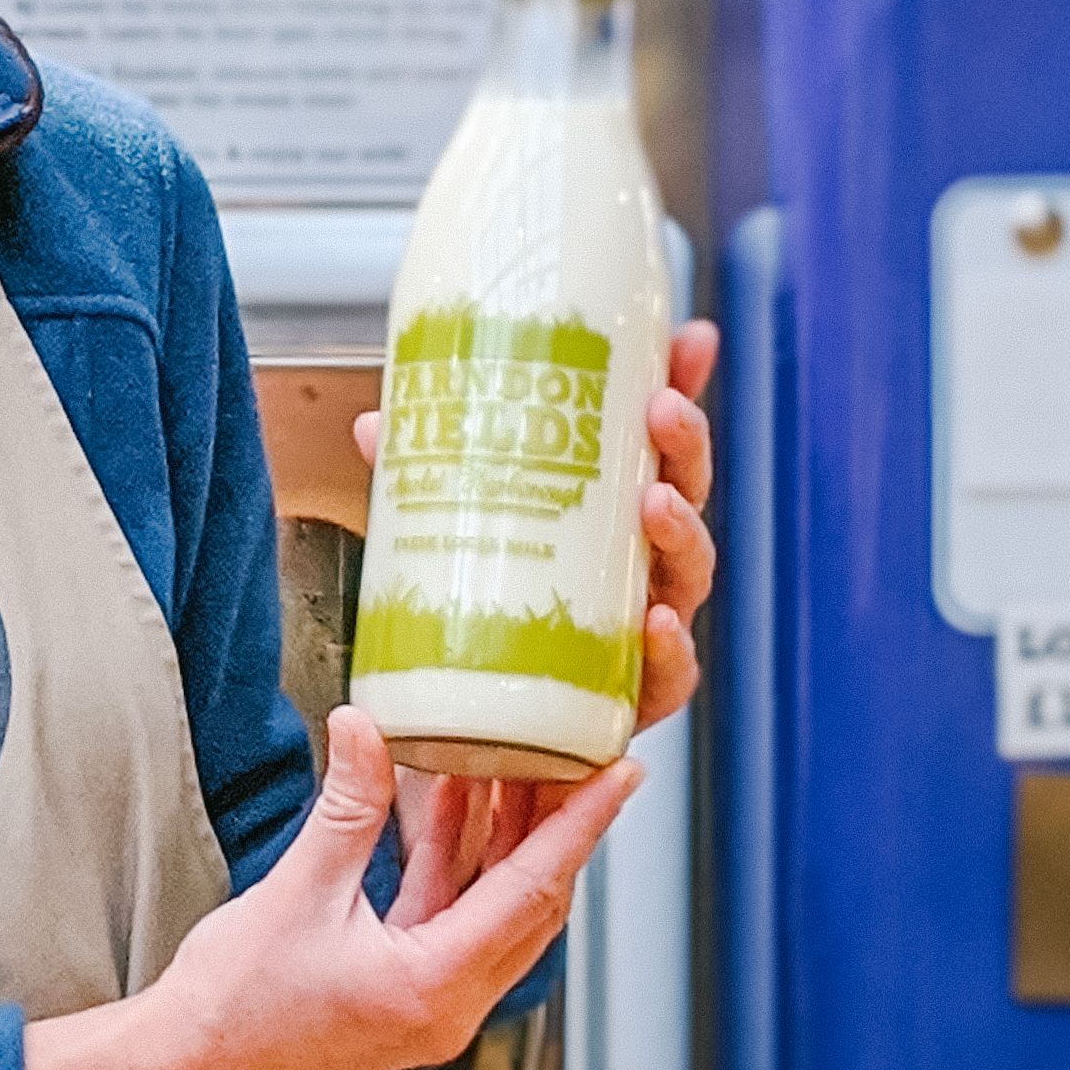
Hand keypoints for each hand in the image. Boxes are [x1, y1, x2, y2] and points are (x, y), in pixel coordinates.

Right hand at [23, 708, 636, 1069]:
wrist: (182, 1066)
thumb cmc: (233, 1001)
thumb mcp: (299, 889)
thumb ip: (347, 806)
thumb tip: (366, 725)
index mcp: (437, 988)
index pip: (534, 891)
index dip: (582, 825)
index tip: (625, 773)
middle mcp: (450, 1006)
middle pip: (529, 900)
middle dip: (552, 822)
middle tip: (574, 749)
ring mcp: (429, 1004)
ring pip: (492, 906)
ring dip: (501, 835)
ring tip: (514, 756)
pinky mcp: (402, 993)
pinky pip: (450, 915)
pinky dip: (455, 860)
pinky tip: (450, 798)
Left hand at [352, 316, 719, 729]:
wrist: (493, 732)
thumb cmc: (493, 619)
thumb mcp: (457, 536)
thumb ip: (429, 482)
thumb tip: (377, 422)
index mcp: (615, 517)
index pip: (659, 444)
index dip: (684, 387)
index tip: (692, 338)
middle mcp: (643, 567)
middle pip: (684, 495)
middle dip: (685, 447)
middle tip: (662, 409)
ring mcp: (646, 627)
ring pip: (688, 574)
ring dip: (683, 532)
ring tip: (655, 505)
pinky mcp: (632, 696)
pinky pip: (667, 674)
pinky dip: (668, 650)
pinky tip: (654, 623)